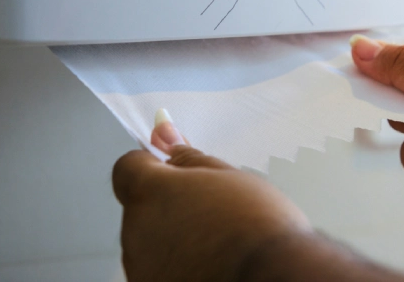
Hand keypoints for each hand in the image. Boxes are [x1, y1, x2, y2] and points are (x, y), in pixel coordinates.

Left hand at [113, 111, 310, 280]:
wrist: (274, 275)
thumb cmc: (257, 227)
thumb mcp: (227, 177)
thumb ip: (188, 157)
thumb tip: (164, 135)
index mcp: (151, 192)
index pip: (129, 168)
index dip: (153, 166)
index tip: (174, 170)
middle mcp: (136, 230)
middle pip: (143, 207)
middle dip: (169, 204)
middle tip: (210, 210)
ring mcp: (142, 266)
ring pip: (151, 240)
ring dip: (175, 236)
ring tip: (217, 240)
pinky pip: (160, 268)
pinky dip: (179, 264)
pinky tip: (212, 263)